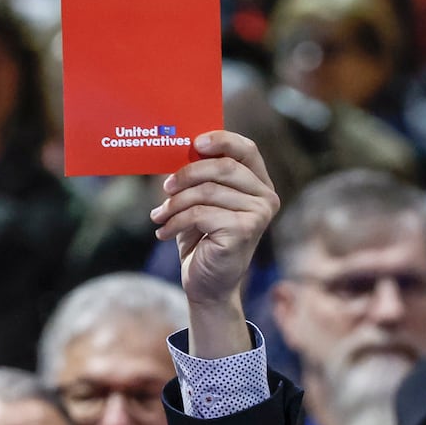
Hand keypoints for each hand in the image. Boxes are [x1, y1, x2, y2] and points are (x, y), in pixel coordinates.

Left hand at [151, 131, 278, 356]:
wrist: (207, 284)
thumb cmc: (202, 238)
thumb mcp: (200, 201)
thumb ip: (199, 176)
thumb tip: (178, 148)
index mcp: (258, 183)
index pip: (246, 149)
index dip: (221, 140)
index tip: (194, 142)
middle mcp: (265, 196)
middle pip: (223, 167)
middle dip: (187, 174)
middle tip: (165, 188)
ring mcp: (258, 214)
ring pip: (206, 191)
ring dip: (175, 204)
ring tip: (160, 216)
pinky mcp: (244, 231)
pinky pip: (200, 213)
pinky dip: (175, 221)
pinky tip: (164, 232)